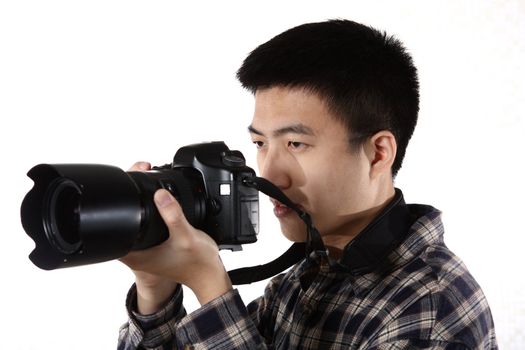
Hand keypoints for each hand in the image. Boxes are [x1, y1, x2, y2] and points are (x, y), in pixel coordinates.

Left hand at [120, 162, 231, 312]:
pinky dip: (149, 216)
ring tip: (150, 192)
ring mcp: (145, 252)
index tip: (128, 191)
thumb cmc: (198, 263)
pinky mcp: (154, 248)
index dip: (117, 208)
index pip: (113, 229)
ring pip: (133, 225)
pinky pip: (144, 228)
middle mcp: (136, 255)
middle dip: (130, 203)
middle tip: (142, 183)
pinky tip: (159, 207)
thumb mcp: (186, 235)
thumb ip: (173, 214)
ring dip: (139, 209)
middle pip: (121, 223)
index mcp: (136, 256)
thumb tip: (160, 194)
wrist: (210, 275)